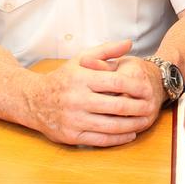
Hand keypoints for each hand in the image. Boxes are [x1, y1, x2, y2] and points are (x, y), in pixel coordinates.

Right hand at [27, 40, 160, 146]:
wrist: (33, 100)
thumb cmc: (63, 78)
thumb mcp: (81, 59)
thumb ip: (106, 50)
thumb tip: (129, 43)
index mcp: (81, 79)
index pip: (116, 83)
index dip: (136, 87)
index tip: (149, 89)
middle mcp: (77, 100)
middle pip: (116, 106)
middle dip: (139, 107)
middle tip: (151, 107)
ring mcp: (73, 120)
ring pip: (110, 126)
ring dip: (132, 125)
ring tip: (145, 121)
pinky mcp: (71, 136)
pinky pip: (100, 140)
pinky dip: (118, 138)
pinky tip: (130, 133)